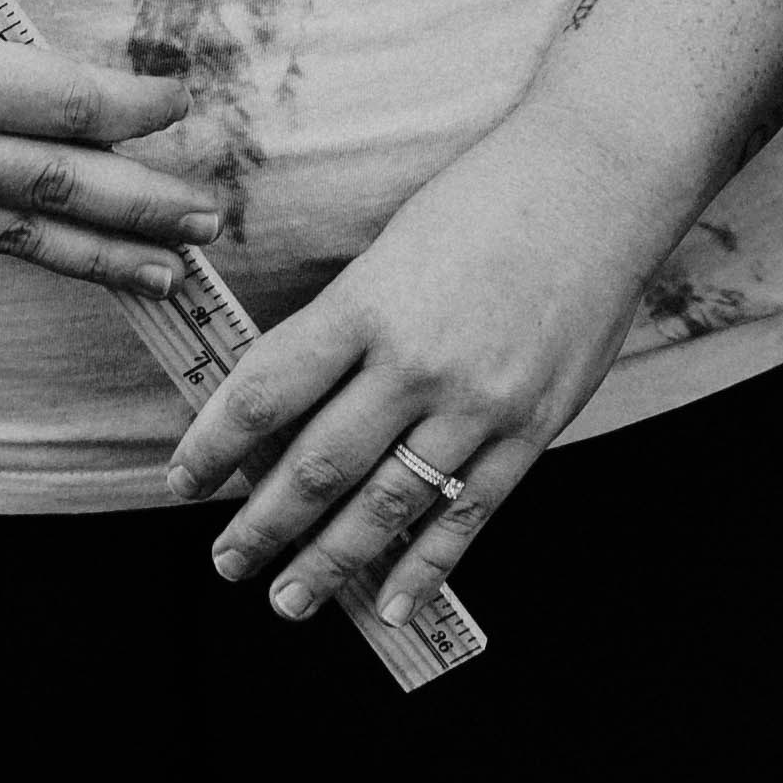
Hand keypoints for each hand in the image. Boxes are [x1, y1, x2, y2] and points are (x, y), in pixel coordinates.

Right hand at [0, 0, 232, 293]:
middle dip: (143, 207)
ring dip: (104, 254)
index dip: (134, 110)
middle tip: (209, 218)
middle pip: (56, 186)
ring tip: (169, 270)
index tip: (182, 103)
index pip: (63, 105)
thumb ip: (0, 53)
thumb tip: (92, 97)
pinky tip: (85, 255)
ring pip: (21, 235)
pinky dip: (38, 247)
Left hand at [168, 106, 677, 630]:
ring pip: (386, 504)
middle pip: (318, 465)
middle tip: (227, 561)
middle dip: (262, 525)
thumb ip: (346, 327)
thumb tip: (287, 407)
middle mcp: (416, 361)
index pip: (265, 391)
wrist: (600, 179)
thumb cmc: (487, 198)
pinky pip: (468, 514)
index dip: (212, 445)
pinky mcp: (532, 426)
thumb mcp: (393, 247)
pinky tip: (391, 603)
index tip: (181, 480)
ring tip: (288, 599)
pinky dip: (427, 567)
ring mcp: (478, 401)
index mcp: (368, 303)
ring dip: (330, 562)